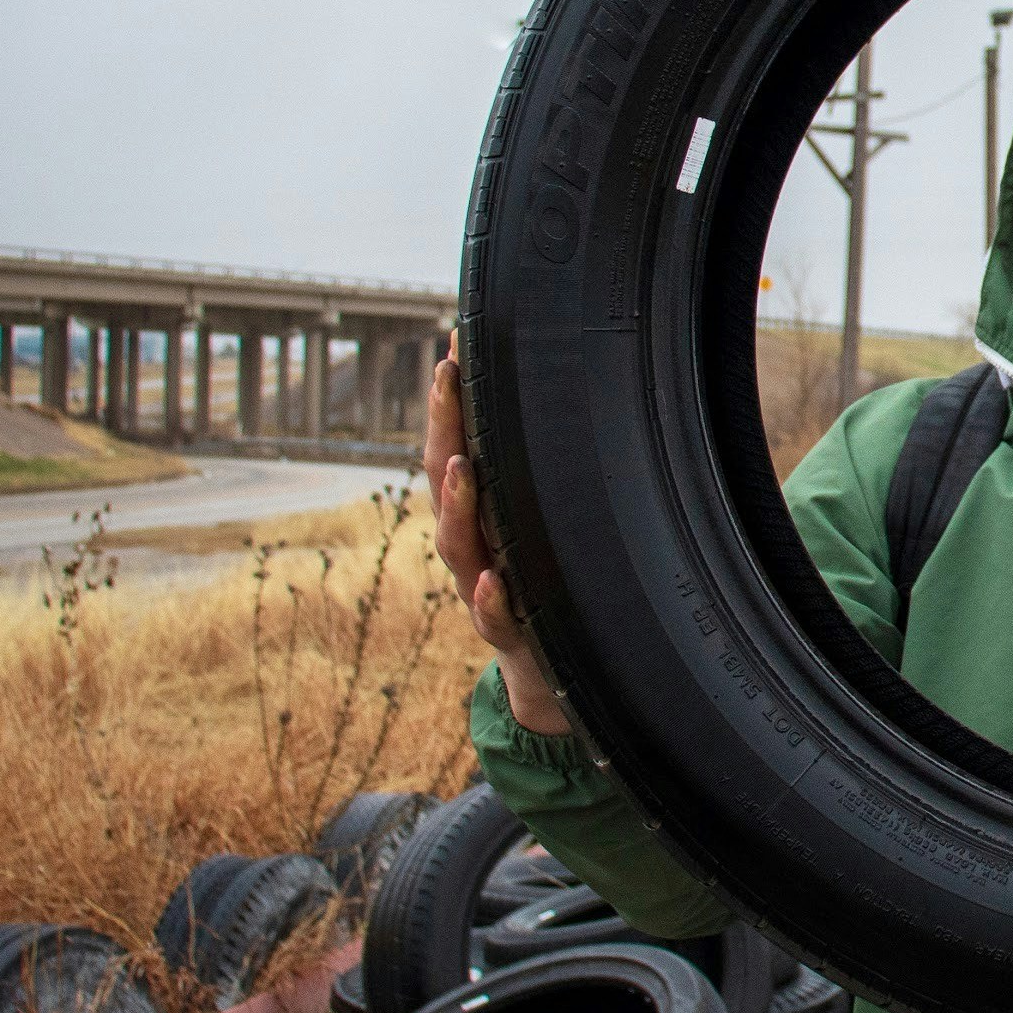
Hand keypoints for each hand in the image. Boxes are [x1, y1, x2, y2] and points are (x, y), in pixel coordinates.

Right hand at [427, 331, 570, 735]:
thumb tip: (567, 390)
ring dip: (458, 503)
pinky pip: (495, 616)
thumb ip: (542, 469)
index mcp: (477, 510)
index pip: (454, 443)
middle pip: (445, 479)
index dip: (451, 396)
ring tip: (462, 467)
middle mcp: (470, 543)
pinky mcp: (509, 631)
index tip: (454, 343)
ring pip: (458, 543)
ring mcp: (483, 585)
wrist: (548, 669)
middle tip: (448, 377)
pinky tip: (493, 581)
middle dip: (445, 425)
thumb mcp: (537, 520)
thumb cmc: (544, 579)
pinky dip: (492, 598)